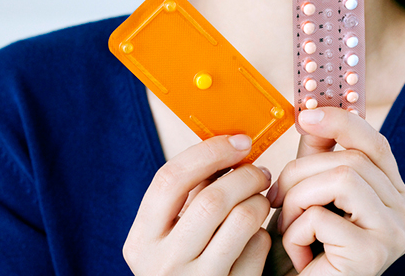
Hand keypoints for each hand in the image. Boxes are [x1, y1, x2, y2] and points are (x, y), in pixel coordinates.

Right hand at [123, 134, 271, 275]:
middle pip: (213, 199)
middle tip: (259, 171)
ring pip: (243, 219)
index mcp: (141, 240)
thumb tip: (229, 145)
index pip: (170, 179)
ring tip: (259, 199)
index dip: (210, 152)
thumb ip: (189, 193)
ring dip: (259, 200)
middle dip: (245, 175)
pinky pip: (258, 246)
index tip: (239, 141)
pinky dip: (263, 232)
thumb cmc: (184, 262)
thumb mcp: (169, 232)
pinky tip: (255, 234)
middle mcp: (162, 263)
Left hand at [267, 108, 404, 274]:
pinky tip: (299, 254)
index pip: (376, 144)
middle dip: (301, 172)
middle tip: (278, 197)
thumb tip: (315, 109)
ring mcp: (396, 234)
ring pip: (341, 179)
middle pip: (353, 159)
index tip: (306, 114)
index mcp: (395, 194)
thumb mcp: (311, 189)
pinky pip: (322, 217)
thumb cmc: (303, 247)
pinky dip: (295, 232)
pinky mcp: (373, 255)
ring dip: (298, 200)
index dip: (342, 122)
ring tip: (289, 228)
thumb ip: (320, 152)